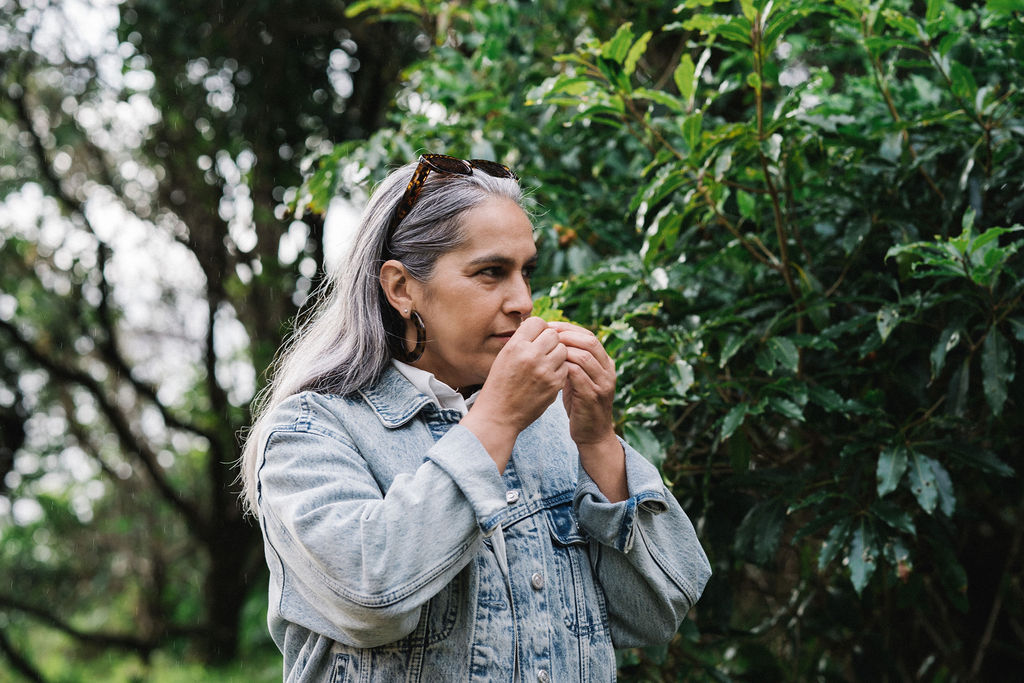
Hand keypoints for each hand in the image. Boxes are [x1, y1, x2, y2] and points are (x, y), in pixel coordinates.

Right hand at [461, 317, 567, 470]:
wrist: (498, 415)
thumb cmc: (500, 385)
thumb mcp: (504, 357)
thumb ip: (522, 341)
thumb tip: (541, 327)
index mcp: (515, 346)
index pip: (538, 322)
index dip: (539, 329)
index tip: (537, 339)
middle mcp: (530, 355)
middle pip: (554, 335)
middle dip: (551, 342)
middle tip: (544, 353)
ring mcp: (544, 370)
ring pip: (563, 350)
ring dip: (557, 356)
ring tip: (546, 365)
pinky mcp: (554, 385)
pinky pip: (565, 368)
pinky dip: (559, 371)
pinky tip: (547, 378)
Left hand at [546, 321, 616, 444]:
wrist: (593, 436)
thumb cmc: (580, 405)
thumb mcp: (579, 380)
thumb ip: (573, 362)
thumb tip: (552, 340)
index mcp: (606, 364)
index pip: (589, 336)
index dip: (568, 328)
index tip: (549, 326)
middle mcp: (608, 371)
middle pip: (590, 341)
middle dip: (566, 335)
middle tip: (545, 335)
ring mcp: (603, 384)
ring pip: (584, 356)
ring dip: (562, 350)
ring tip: (545, 350)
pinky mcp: (592, 396)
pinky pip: (578, 374)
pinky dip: (562, 367)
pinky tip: (548, 367)